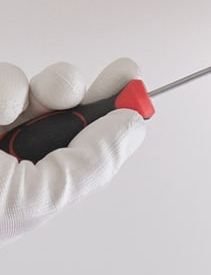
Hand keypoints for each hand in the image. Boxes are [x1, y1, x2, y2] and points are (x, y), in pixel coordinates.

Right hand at [0, 59, 145, 243]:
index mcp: (39, 179)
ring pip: (34, 84)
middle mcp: (15, 149)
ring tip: (8, 117)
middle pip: (67, 103)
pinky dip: (4, 89)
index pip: (87, 138)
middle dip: (81, 89)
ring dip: (35, 90)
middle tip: (97, 81)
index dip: (113, 108)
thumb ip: (90, 163)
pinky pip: (5, 76)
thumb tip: (133, 126)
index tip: (131, 78)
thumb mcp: (35, 198)